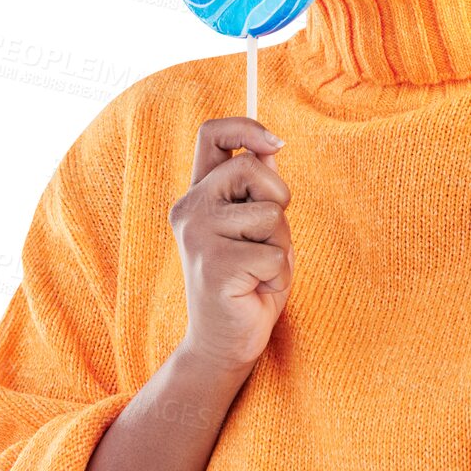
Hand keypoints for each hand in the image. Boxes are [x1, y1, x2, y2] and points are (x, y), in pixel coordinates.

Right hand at [168, 117, 293, 369]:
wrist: (225, 342)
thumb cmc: (249, 281)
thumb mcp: (258, 228)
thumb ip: (259, 190)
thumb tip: (272, 149)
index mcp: (199, 194)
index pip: (212, 134)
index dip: (246, 127)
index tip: (277, 144)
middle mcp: (190, 209)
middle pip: (252, 167)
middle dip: (278, 200)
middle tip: (267, 239)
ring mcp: (197, 236)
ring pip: (270, 214)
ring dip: (281, 246)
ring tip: (260, 270)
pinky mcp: (215, 266)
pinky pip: (274, 255)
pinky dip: (279, 276)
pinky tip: (256, 290)